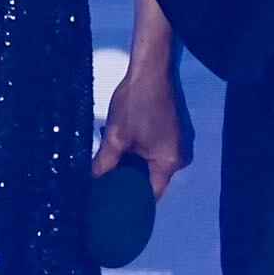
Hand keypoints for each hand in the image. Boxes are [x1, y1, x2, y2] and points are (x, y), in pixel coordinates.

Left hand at [92, 53, 187, 194]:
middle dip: (128, 179)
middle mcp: (181, 156)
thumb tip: (93, 183)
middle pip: (150, 179)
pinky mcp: (174, 133)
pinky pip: (155, 151)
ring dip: (131, 164)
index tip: (111, 205)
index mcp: (170, 162)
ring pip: (150, 164)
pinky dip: (139, 152)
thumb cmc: (135, 101)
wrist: (151, 69)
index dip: (129, 200)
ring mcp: (179, 144)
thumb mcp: (115, 137)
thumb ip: (105, 164)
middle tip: (105, 182)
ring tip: (109, 162)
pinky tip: (121, 146)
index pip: (150, 195)